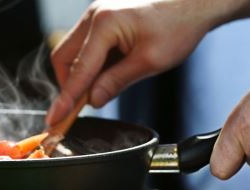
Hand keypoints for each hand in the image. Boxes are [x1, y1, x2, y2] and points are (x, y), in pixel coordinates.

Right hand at [46, 0, 235, 124]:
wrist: (194, 3)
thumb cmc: (178, 26)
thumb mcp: (149, 61)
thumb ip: (117, 82)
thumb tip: (94, 100)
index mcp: (104, 24)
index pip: (78, 69)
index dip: (66, 99)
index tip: (55, 119)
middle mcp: (94, 16)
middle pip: (64, 58)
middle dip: (69, 85)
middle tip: (80, 108)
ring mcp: (97, 16)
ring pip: (73, 53)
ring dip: (81, 76)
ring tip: (101, 91)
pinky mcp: (103, 21)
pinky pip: (86, 48)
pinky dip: (91, 66)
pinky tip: (107, 76)